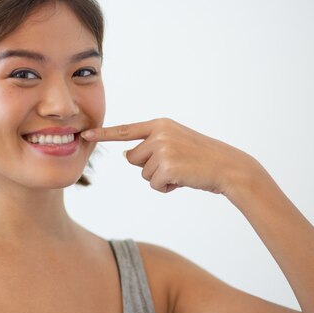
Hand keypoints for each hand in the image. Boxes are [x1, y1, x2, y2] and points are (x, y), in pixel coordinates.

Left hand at [81, 118, 265, 199]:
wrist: (228, 167)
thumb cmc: (201, 158)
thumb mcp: (175, 142)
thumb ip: (150, 144)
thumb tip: (126, 154)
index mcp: (160, 124)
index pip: (126, 130)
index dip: (104, 134)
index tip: (85, 134)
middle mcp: (159, 133)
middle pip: (132, 158)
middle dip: (148, 167)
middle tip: (174, 165)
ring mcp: (163, 149)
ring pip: (143, 173)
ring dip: (159, 178)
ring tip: (182, 171)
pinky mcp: (168, 166)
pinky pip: (154, 185)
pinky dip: (166, 188)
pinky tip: (183, 180)